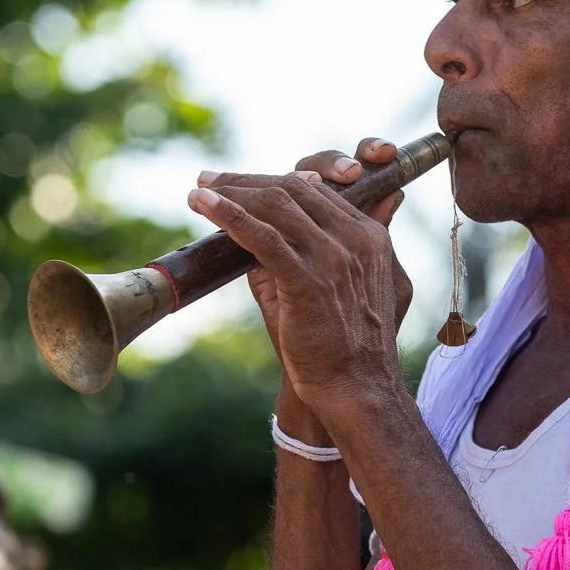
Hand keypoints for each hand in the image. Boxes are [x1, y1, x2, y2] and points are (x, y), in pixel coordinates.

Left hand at [192, 138, 413, 419]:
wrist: (357, 389)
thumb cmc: (350, 346)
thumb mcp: (354, 288)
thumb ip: (334, 249)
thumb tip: (297, 224)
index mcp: (370, 238)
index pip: (317, 191)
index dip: (274, 180)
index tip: (240, 183)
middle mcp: (355, 240)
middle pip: (295, 188)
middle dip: (246, 180)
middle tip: (209, 179)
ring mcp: (334, 259)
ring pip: (276, 205)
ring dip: (231, 192)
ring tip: (199, 190)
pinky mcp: (308, 281)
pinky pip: (262, 237)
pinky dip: (229, 216)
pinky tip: (203, 205)